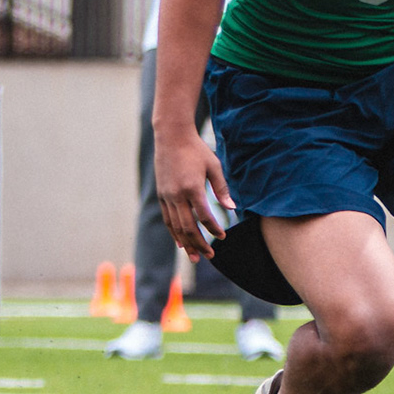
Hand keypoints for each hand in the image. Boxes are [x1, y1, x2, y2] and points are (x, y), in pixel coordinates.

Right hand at [153, 129, 233, 261]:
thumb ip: (222, 189)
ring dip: (186, 244)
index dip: (213, 229)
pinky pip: (167, 219)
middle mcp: (177, 195)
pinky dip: (174, 233)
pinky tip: (181, 243)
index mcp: (192, 188)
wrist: (171, 136)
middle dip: (199, 244)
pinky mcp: (161, 195)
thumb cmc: (197, 150)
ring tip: (195, 257)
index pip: (204, 216)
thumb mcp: (214, 166)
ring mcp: (167, 196)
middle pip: (188, 227)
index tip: (222, 237)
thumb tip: (232, 208)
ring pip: (175, 227)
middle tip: (210, 256)